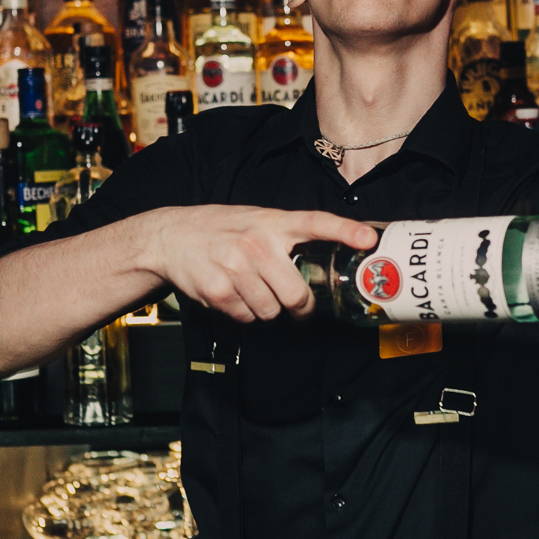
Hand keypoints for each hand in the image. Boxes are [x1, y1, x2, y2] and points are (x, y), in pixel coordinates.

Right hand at [146, 206, 378, 322]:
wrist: (170, 236)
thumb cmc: (222, 229)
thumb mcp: (256, 220)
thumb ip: (287, 236)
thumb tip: (327, 262)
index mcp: (272, 222)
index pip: (315, 222)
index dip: (345, 231)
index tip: (368, 240)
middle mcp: (256, 243)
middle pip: (297, 295)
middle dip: (300, 307)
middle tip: (296, 306)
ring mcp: (235, 267)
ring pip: (271, 312)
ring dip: (266, 310)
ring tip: (251, 290)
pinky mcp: (218, 290)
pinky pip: (246, 318)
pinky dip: (243, 313)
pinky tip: (231, 293)